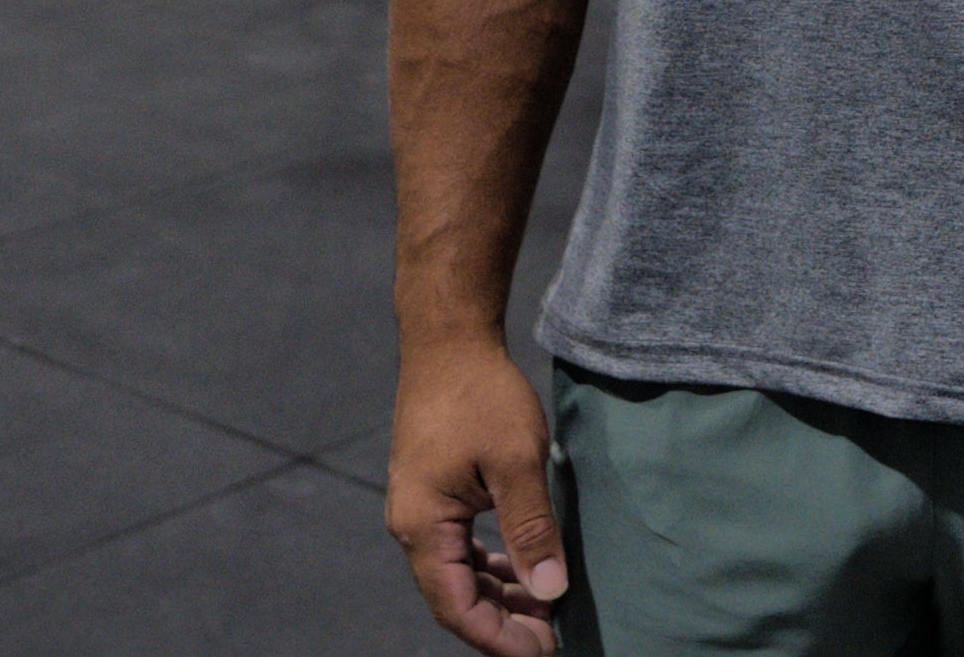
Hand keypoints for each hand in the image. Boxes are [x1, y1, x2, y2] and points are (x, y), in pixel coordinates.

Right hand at [387, 341, 570, 654]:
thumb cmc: (481, 393)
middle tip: (551, 634)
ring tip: (544, 605)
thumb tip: (551, 590)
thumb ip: (531, 529)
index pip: (458, 609)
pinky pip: (459, 545)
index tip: (545, 650)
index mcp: (422, 527)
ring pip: (458, 573)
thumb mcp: (517, 461)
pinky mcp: (434, 489)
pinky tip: (521, 566)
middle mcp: (412, 525)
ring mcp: (420, 506)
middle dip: (503, 622)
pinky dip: (490, 563)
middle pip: (455, 597)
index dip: (500, 639)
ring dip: (499, 594)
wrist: (449, 337)